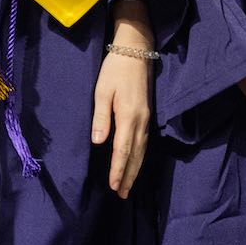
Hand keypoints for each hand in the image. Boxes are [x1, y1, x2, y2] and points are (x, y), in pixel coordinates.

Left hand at [92, 52, 152, 198]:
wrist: (136, 50)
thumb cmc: (115, 69)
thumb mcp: (102, 90)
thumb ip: (101, 117)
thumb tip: (99, 142)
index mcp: (128, 116)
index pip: (123, 150)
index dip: (118, 169)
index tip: (114, 186)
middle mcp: (140, 120)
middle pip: (135, 155)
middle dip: (128, 175)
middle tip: (121, 194)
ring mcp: (146, 118)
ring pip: (142, 150)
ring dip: (135, 169)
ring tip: (127, 185)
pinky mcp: (147, 114)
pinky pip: (144, 142)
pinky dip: (139, 157)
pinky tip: (135, 163)